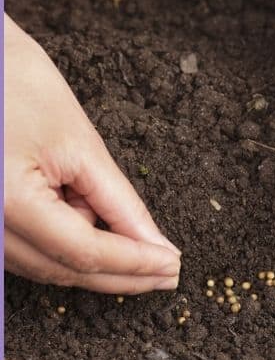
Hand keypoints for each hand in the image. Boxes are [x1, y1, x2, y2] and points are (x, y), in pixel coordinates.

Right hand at [4, 14, 180, 293]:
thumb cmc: (17, 83)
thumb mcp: (80, 143)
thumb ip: (119, 202)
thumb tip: (154, 243)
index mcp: (6, 202)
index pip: (83, 251)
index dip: (134, 263)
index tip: (173, 267)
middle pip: (65, 269)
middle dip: (123, 275)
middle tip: (167, 275)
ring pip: (48, 266)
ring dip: (100, 264)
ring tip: (146, 255)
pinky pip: (31, 250)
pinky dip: (72, 248)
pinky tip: (106, 237)